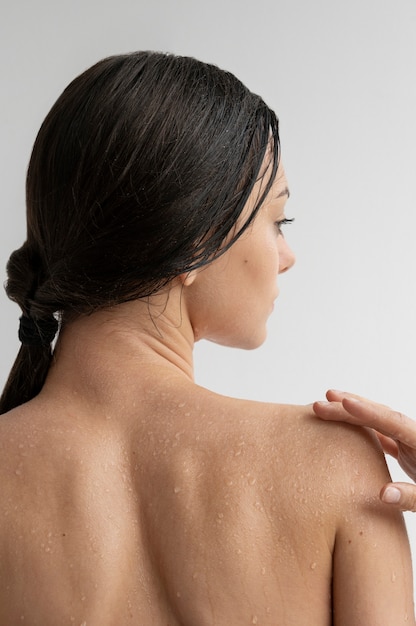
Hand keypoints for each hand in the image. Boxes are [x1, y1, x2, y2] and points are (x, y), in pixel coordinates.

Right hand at [313, 390, 415, 511]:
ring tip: (325, 405)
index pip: (393, 422)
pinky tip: (342, 425)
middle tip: (320, 403)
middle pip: (380, 414)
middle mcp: (415, 437)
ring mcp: (410, 441)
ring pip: (377, 420)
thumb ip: (412, 497)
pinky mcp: (406, 449)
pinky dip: (360, 426)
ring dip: (352, 412)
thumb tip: (382, 494)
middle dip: (349, 406)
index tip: (344, 402)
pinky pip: (379, 432)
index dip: (367, 412)